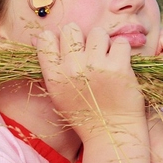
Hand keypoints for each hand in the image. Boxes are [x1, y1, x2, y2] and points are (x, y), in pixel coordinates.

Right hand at [35, 23, 145, 141]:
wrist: (112, 133)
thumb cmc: (85, 113)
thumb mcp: (58, 93)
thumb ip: (50, 66)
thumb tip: (40, 36)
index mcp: (54, 76)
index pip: (46, 38)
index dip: (58, 39)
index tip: (68, 49)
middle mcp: (72, 69)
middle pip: (71, 29)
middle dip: (81, 37)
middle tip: (90, 52)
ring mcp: (96, 66)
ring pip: (98, 32)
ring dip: (103, 43)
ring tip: (106, 59)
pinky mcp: (119, 67)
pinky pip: (120, 42)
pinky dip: (122, 51)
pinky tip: (120, 65)